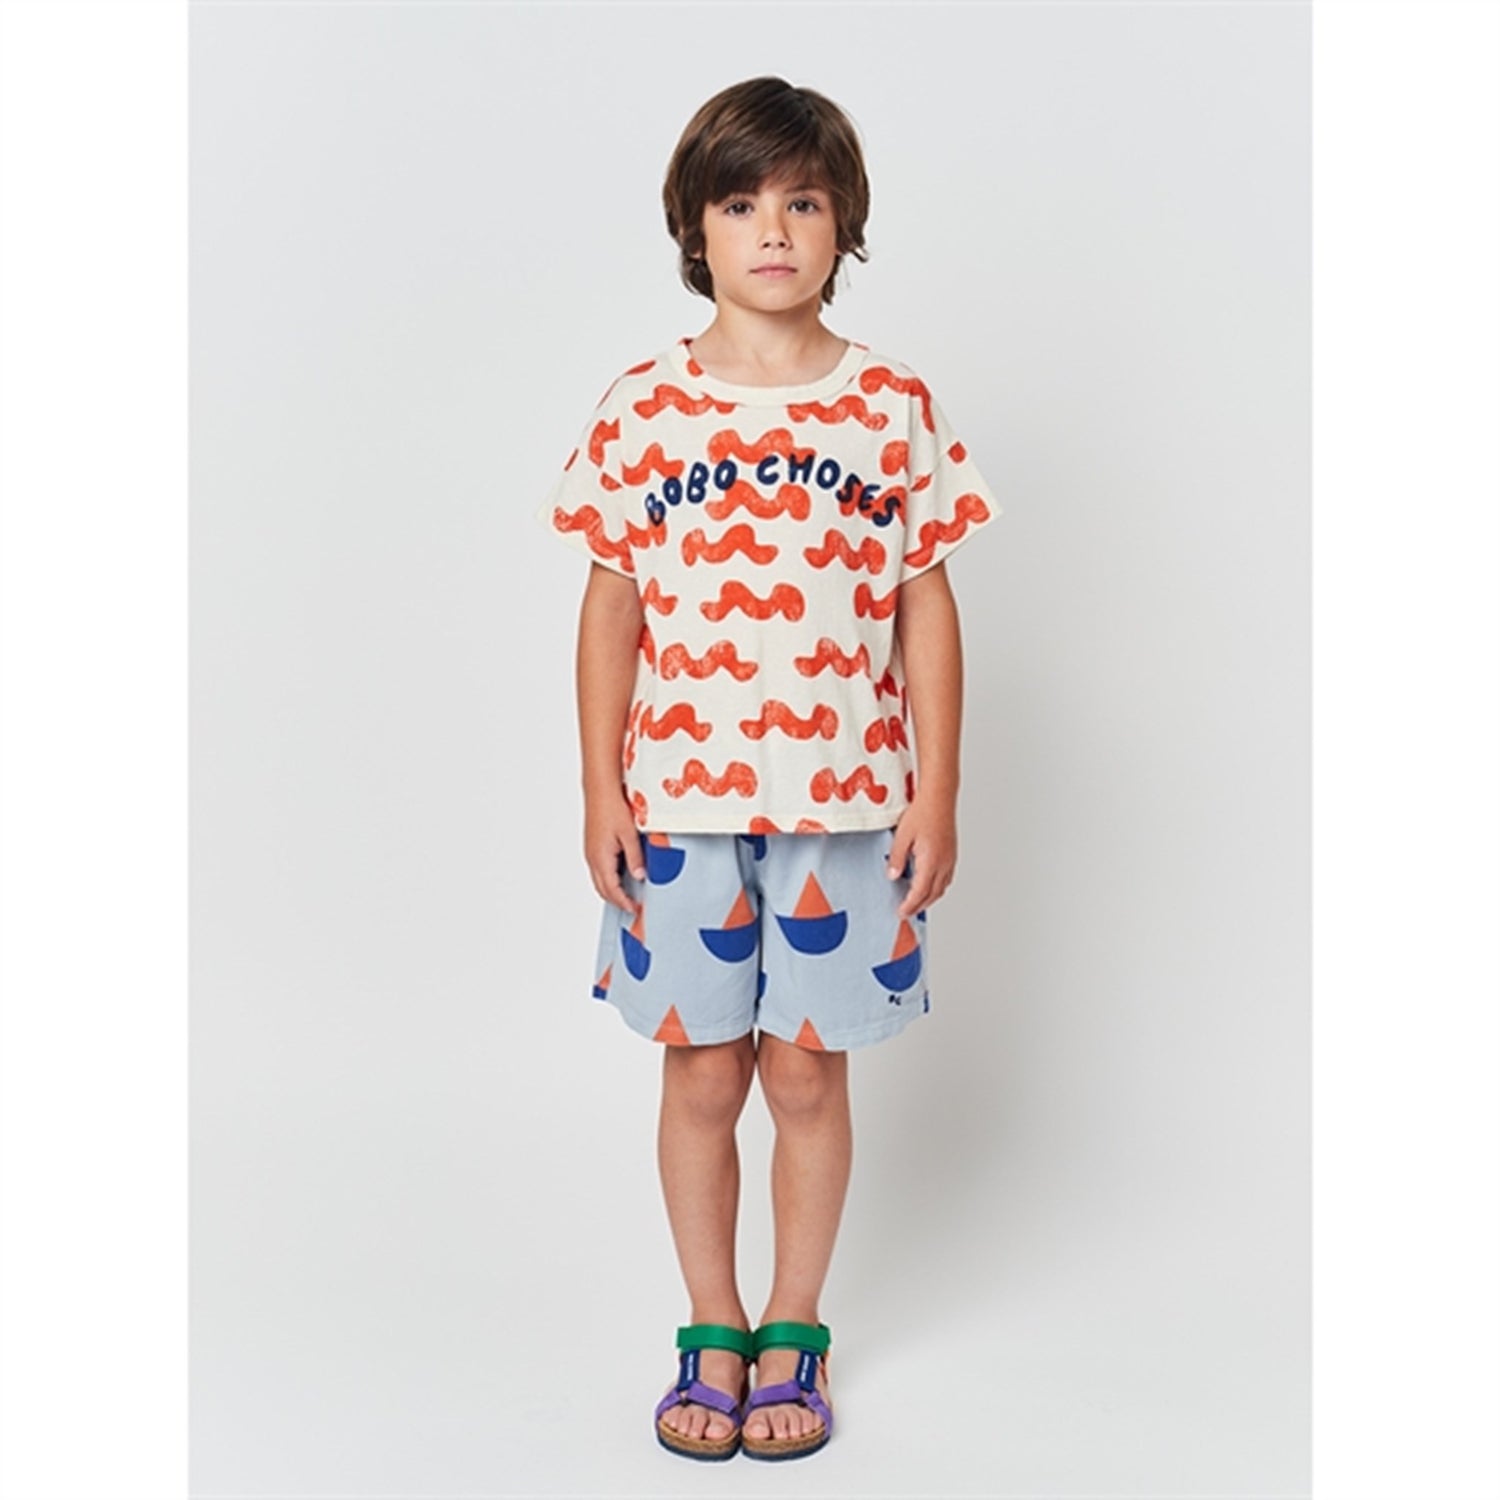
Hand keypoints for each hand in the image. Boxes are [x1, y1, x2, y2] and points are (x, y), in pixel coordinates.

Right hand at [585, 792, 646, 914]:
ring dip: (612, 890)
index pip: (612, 890)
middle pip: (603, 889)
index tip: (635, 909)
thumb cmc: (612, 806)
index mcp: (601, 858)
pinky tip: (621, 875)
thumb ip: (635, 857)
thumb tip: (640, 876)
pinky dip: (608, 879)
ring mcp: (590, 852)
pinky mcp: (592, 846)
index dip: (624, 902)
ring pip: (599, 880)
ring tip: (628, 894)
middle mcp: (592, 858)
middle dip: (617, 901)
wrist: (600, 789)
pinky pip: (599, 869)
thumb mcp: (630, 834)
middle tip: (633, 906)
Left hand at [886, 795, 956, 918]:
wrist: (939, 798)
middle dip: (919, 906)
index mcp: (931, 862)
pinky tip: (928, 884)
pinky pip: (946, 878)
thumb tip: (893, 876)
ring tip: (916, 902)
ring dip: (929, 898)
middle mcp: (943, 863)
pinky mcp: (952, 854)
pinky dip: (936, 887)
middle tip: (906, 911)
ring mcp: (950, 859)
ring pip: (941, 888)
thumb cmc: (922, 813)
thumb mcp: (902, 836)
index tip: (901, 912)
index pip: (920, 892)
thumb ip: (896, 859)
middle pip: (932, 894)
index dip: (910, 905)